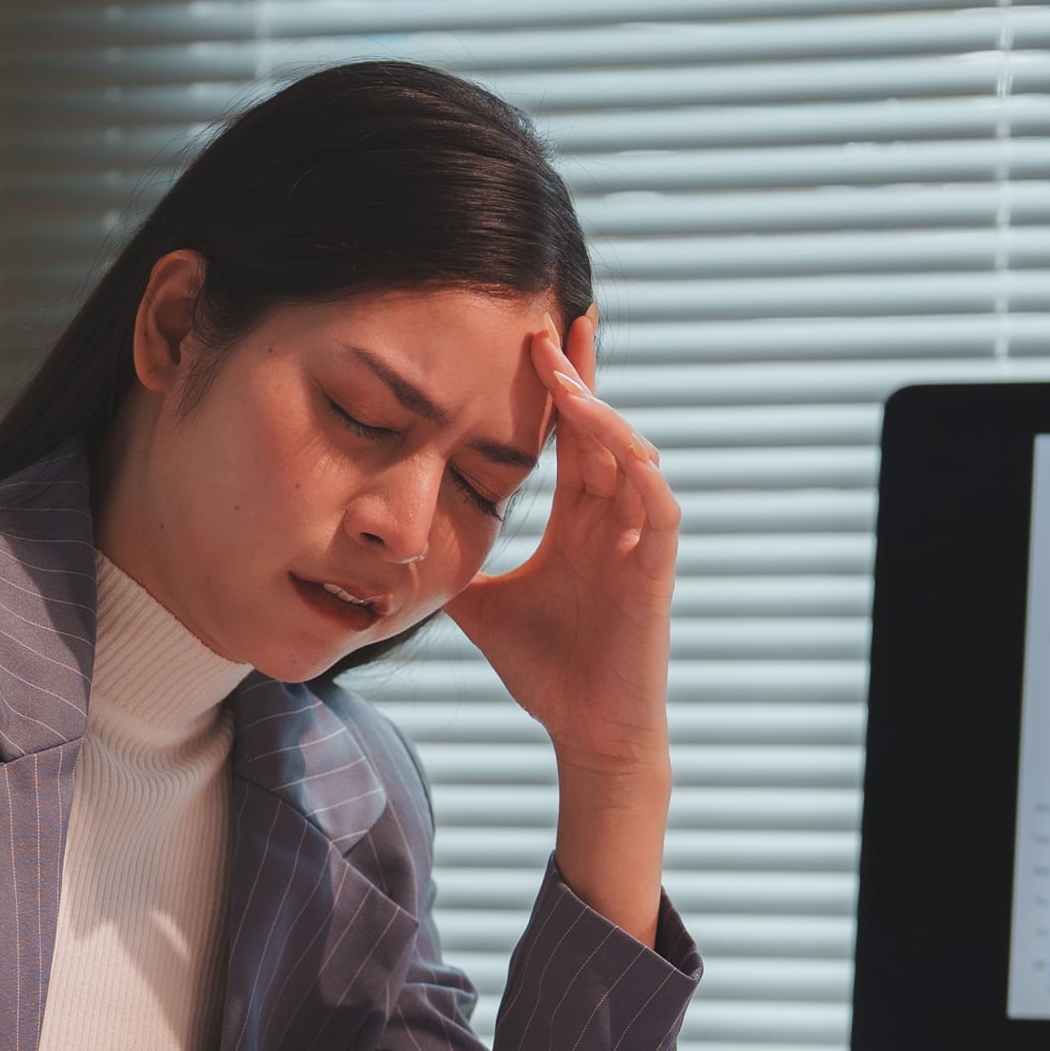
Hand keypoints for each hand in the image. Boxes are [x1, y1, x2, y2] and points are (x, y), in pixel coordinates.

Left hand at [447, 325, 678, 938]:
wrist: (587, 731)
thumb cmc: (546, 668)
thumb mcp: (481, 601)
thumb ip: (454, 561)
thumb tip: (393, 541)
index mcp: (578, 520)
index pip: (570, 436)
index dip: (557, 386)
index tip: (532, 333)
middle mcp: (611, 519)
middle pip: (600, 428)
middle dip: (579, 374)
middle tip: (552, 319)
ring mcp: (636, 541)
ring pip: (631, 455)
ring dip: (600, 415)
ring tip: (564, 376)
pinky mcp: (654, 572)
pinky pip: (656, 508)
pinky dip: (639, 474)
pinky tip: (615, 445)